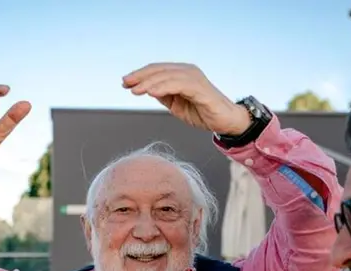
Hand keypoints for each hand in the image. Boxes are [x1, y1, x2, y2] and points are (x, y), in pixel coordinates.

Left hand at [122, 63, 250, 135]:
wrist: (225, 121)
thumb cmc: (202, 112)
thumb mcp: (176, 104)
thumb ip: (164, 95)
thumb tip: (146, 89)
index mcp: (181, 74)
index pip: (156, 70)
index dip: (140, 75)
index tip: (125, 83)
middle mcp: (187, 71)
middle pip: (159, 70)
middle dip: (140, 76)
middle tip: (126, 84)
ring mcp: (194, 78)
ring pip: (166, 76)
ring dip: (149, 82)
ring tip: (135, 90)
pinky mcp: (200, 87)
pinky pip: (178, 84)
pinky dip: (163, 87)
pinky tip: (151, 93)